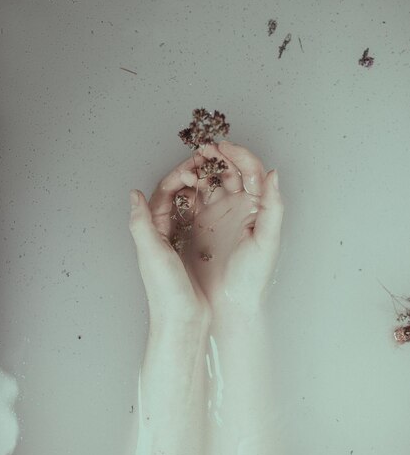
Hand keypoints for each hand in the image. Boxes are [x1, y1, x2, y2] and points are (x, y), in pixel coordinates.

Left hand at [128, 152, 210, 326]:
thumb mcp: (152, 254)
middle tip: (208, 165)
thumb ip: (141, 223)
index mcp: (151, 231)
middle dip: (190, 177)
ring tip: (215, 178)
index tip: (197, 166)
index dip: (178, 175)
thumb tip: (134, 194)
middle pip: (174, 196)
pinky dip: (206, 207)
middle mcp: (160, 234)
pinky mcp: (190, 252)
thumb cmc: (167, 291)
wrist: (183, 322)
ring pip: (186, 206)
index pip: (162, 193)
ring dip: (198, 190)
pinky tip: (220, 204)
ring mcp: (175, 243)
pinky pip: (197, 221)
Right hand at [179, 141, 283, 317]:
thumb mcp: (267, 242)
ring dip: (200, 169)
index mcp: (256, 207)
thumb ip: (273, 207)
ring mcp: (217, 215)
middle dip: (216, 157)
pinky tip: (181, 183)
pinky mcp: (199, 225)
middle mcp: (238, 207)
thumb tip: (274, 173)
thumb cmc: (252, 278)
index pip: (250, 172)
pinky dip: (186, 189)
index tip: (222, 148)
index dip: (238, 155)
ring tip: (191, 164)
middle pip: (228, 172)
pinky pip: (192, 200)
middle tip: (202, 150)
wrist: (229, 306)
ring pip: (209, 182)